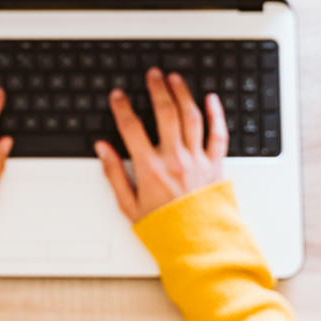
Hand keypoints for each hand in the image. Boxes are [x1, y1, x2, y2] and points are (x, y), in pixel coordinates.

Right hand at [94, 67, 228, 222]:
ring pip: (191, 117)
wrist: (199, 245)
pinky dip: (215, 114)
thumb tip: (103, 149)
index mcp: (150, 168)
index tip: (117, 95)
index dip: (122, 108)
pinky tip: (210, 99)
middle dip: (157, 89)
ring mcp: (198, 160)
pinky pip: (218, 134)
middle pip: (165, 113)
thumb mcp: (128, 205)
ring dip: (182, 94)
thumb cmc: (163, 228)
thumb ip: (114, 173)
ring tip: (175, 79)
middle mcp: (175, 159)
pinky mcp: (216, 165)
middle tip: (152, 74)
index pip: (132, 128)